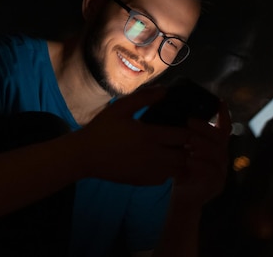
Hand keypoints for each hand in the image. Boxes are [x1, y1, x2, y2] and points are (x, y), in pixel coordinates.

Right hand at [74, 85, 191, 185]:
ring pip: (177, 170)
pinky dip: (166, 172)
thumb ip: (144, 97)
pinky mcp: (142, 181)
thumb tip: (165, 91)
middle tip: (177, 139)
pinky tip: (157, 162)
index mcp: (150, 135)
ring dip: (177, 161)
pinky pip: (164, 180)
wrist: (85, 155)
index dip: (187, 130)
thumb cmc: (102, 129)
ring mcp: (148, 171)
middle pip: (184, 155)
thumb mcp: (120, 108)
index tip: (182, 125)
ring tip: (169, 151)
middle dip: (185, 147)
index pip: (184, 136)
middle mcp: (153, 156)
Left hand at [171, 101, 231, 205]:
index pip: (224, 128)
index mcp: (215, 147)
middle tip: (189, 121)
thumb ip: (186, 136)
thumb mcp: (182, 151)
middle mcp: (221, 158)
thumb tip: (176, 115)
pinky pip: (212, 172)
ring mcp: (221, 172)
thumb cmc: (180, 171)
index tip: (219, 101)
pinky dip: (201, 164)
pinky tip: (190, 160)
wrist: (182, 200)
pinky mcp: (216, 185)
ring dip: (203, 145)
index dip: (224, 115)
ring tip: (190, 140)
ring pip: (218, 154)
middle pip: (220, 139)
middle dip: (205, 128)